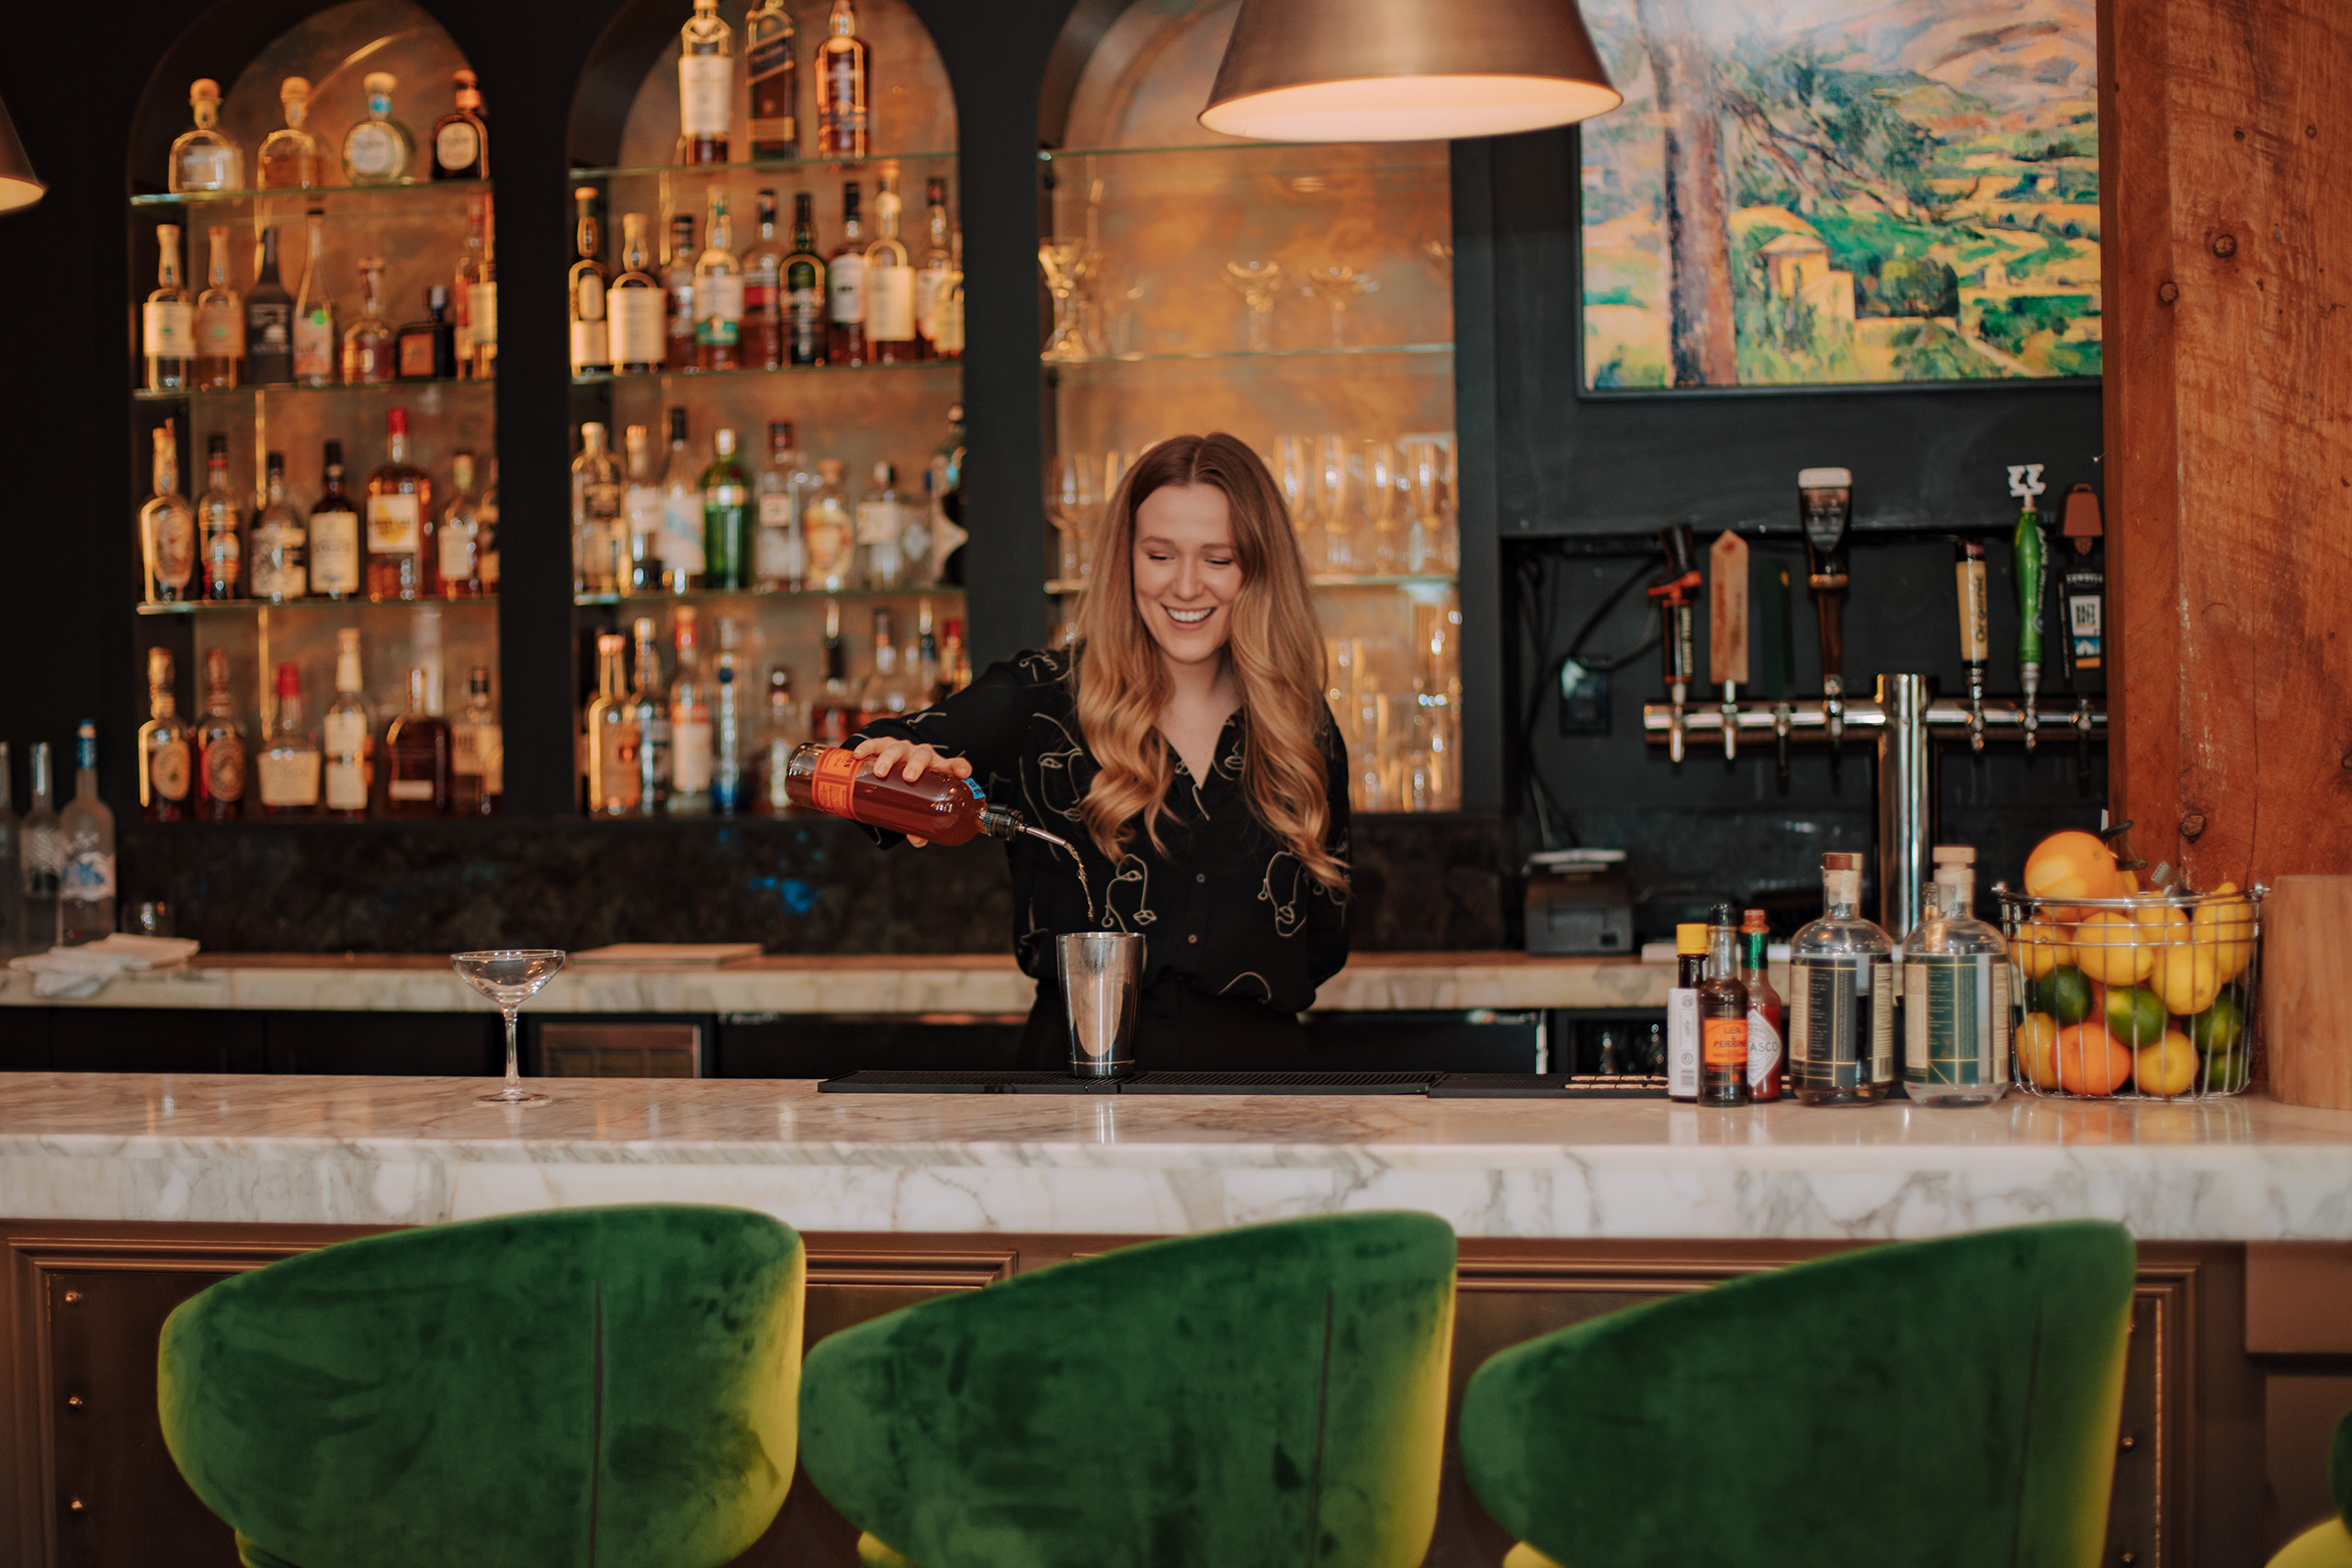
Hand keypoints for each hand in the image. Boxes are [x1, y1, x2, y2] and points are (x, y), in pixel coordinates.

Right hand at [851, 738, 971, 848]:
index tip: (963, 773)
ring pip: (898, 748)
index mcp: (938, 769)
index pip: (953, 764)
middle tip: (909, 777)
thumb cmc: (914, 790)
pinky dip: (867, 748)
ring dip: (889, 758)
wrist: (895, 769)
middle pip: (923, 755)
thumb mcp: (919, 805)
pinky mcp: (884, 745)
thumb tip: (916, 840)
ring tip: (880, 772)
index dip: (960, 767)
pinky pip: (876, 744)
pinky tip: (858, 755)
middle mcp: (922, 756)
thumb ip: (919, 824)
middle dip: (916, 765)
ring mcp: (903, 749)